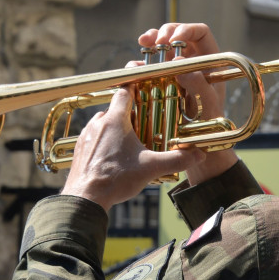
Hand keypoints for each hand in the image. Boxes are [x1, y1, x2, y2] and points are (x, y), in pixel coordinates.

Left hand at [60, 87, 205, 211]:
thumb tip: (198, 156)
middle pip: (115, 110)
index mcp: (116, 121)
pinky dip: (103, 142)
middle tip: (142, 125)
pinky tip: (112, 157)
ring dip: (115, 130)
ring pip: (103, 124)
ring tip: (128, 145)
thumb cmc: (116, 179)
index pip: (125, 91)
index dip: (134, 85)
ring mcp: (86, 136)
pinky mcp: (80, 149)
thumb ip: (176, 159)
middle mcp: (98, 123)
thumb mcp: (150, 168)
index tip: (142, 82)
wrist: (85, 197)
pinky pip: (93, 138)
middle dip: (129, 115)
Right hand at [137, 23, 238, 183]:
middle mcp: (192, 62)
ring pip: (161, 47)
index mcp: (209, 62)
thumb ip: (198, 84)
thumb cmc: (209, 128)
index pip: (200, 33)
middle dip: (163, 32)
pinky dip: (141, 63)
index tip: (173, 39)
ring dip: (150, 42)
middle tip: (154, 41)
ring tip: (143, 43)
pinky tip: (135, 66)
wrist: (196, 149)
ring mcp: (175, 71)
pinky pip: (149, 66)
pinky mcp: (160, 83)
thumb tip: (180, 63)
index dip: (186, 29)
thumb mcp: (207, 106)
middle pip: (177, 34)